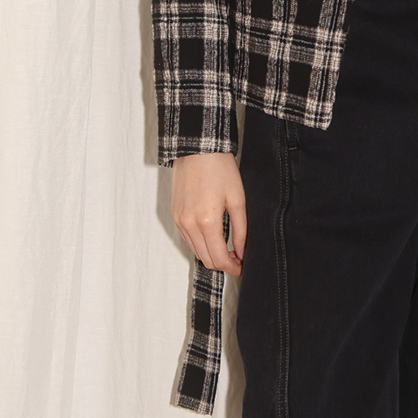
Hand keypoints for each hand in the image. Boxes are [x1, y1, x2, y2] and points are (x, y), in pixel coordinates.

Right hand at [172, 151, 245, 275]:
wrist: (198, 149)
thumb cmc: (220, 169)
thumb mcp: (237, 200)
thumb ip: (241, 230)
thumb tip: (242, 251)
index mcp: (207, 222)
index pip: (219, 258)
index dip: (232, 267)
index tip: (242, 267)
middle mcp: (189, 224)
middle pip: (206, 259)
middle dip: (222, 263)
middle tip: (237, 258)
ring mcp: (179, 220)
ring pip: (195, 250)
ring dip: (211, 254)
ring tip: (227, 248)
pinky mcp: (174, 214)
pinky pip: (187, 238)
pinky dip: (200, 243)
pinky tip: (212, 236)